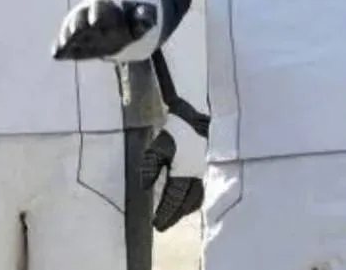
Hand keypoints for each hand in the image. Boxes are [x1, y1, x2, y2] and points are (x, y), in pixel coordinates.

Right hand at [52, 0, 157, 60]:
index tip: (96, 21)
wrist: (113, 22)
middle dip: (78, 23)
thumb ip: (142, 19)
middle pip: (80, 17)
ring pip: (69, 29)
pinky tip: (56, 54)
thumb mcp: (139, 19)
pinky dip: (60, 49)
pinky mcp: (71, 42)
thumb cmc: (128, 21)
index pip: (100, 8)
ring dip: (67, 36)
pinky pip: (63, 44)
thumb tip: (146, 17)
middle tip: (76, 31)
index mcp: (106, 9)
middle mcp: (88, 15)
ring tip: (65, 44)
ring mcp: (78, 28)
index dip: (97, 14)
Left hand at [136, 116, 206, 231]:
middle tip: (161, 226)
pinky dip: (191, 202)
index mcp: (184, 174)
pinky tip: (185, 203)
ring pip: (194, 200)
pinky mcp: (201, 170)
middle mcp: (195, 177)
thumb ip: (151, 166)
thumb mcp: (158, 146)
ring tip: (171, 217)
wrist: (195, 119)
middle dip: (172, 216)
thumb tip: (144, 187)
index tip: (156, 225)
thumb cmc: (175, 132)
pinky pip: (199, 192)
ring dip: (182, 211)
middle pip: (184, 203)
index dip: (165, 213)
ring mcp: (200, 174)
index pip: (174, 199)